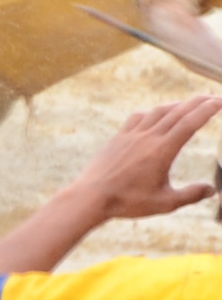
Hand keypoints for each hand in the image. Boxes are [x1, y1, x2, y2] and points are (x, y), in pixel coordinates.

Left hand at [64, 99, 221, 221]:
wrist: (90, 196)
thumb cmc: (127, 202)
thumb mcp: (165, 203)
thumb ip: (191, 195)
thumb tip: (212, 190)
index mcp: (162, 150)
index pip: (189, 124)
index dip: (206, 110)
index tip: (219, 101)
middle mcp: (147, 137)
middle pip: (177, 112)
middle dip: (198, 102)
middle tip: (213, 97)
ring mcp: (130, 135)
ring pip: (157, 112)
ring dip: (176, 105)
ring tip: (190, 104)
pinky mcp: (118, 138)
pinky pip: (137, 118)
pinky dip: (152, 112)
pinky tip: (155, 114)